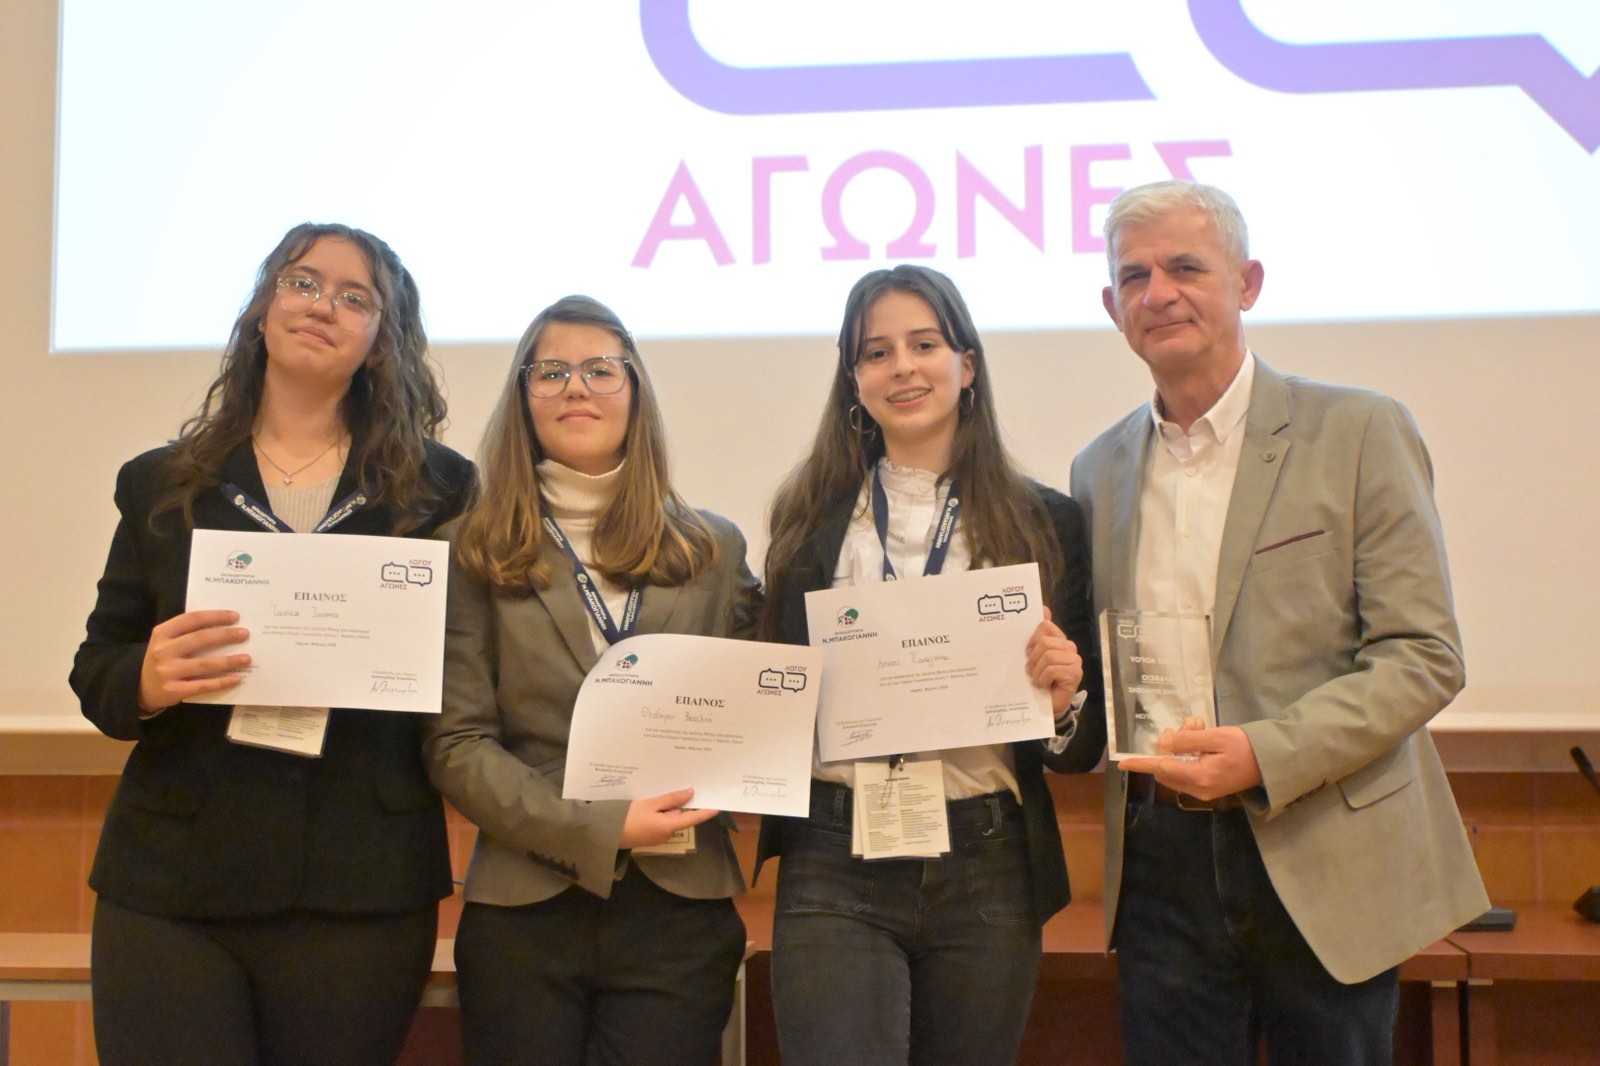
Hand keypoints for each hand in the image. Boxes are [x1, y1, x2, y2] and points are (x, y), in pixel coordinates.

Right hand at [138, 610, 250, 713]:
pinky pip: (202, 685)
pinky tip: (236, 678)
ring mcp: (167, 672)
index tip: (235, 616)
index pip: (192, 619)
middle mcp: (163, 651)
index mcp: (162, 633)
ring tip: (247, 658)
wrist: (140, 687)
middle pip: (200, 639)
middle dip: (225, 635)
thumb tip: (225, 625)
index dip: (215, 616)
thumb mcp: (166, 641)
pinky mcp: (173, 691)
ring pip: (204, 664)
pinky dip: (221, 682)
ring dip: (229, 661)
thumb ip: (187, 633)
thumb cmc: (162, 659)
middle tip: (244, 634)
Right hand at [619, 788, 718, 848]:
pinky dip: (658, 813)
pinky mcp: (649, 836)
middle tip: (681, 785)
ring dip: (666, 807)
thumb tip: (690, 794)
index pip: (693, 818)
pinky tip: (649, 803)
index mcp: (670, 826)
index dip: (706, 812)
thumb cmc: (628, 817)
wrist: (605, 835)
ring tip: (658, 792)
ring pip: (668, 818)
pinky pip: (659, 822)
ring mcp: (658, 837)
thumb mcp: (650, 804)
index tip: (718, 806)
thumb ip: (671, 799)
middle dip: (679, 803)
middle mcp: (667, 834)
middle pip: (680, 816)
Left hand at [1024, 607, 1082, 720]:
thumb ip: (1038, 633)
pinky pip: (1052, 669)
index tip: (1027, 654)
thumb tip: (1043, 607)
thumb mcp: (1033, 655)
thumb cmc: (1040, 679)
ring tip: (1038, 680)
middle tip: (1031, 671)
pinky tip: (1045, 685)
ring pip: (1048, 655)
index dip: (1032, 640)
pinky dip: (1043, 679)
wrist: (1047, 704)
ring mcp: (1075, 660)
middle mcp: (1070, 647)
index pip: (1045, 626)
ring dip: (1037, 671)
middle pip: (1045, 642)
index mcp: (1059, 640)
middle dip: (1033, 659)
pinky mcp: (1075, 673)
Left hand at [1119, 725, 1262, 800]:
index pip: (1161, 769)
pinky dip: (1188, 754)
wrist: (1271, 762)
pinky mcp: (1209, 786)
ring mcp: (1203, 790)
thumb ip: (1187, 740)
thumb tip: (1164, 744)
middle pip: (1166, 769)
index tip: (1122, 762)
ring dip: (1180, 747)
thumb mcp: (1214, 737)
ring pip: (1176, 768)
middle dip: (1168, 746)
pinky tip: (1200, 736)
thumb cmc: (1245, 747)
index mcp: (1198, 777)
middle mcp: (1197, 789)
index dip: (1141, 764)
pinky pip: (1188, 770)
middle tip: (1186, 726)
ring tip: (1197, 726)